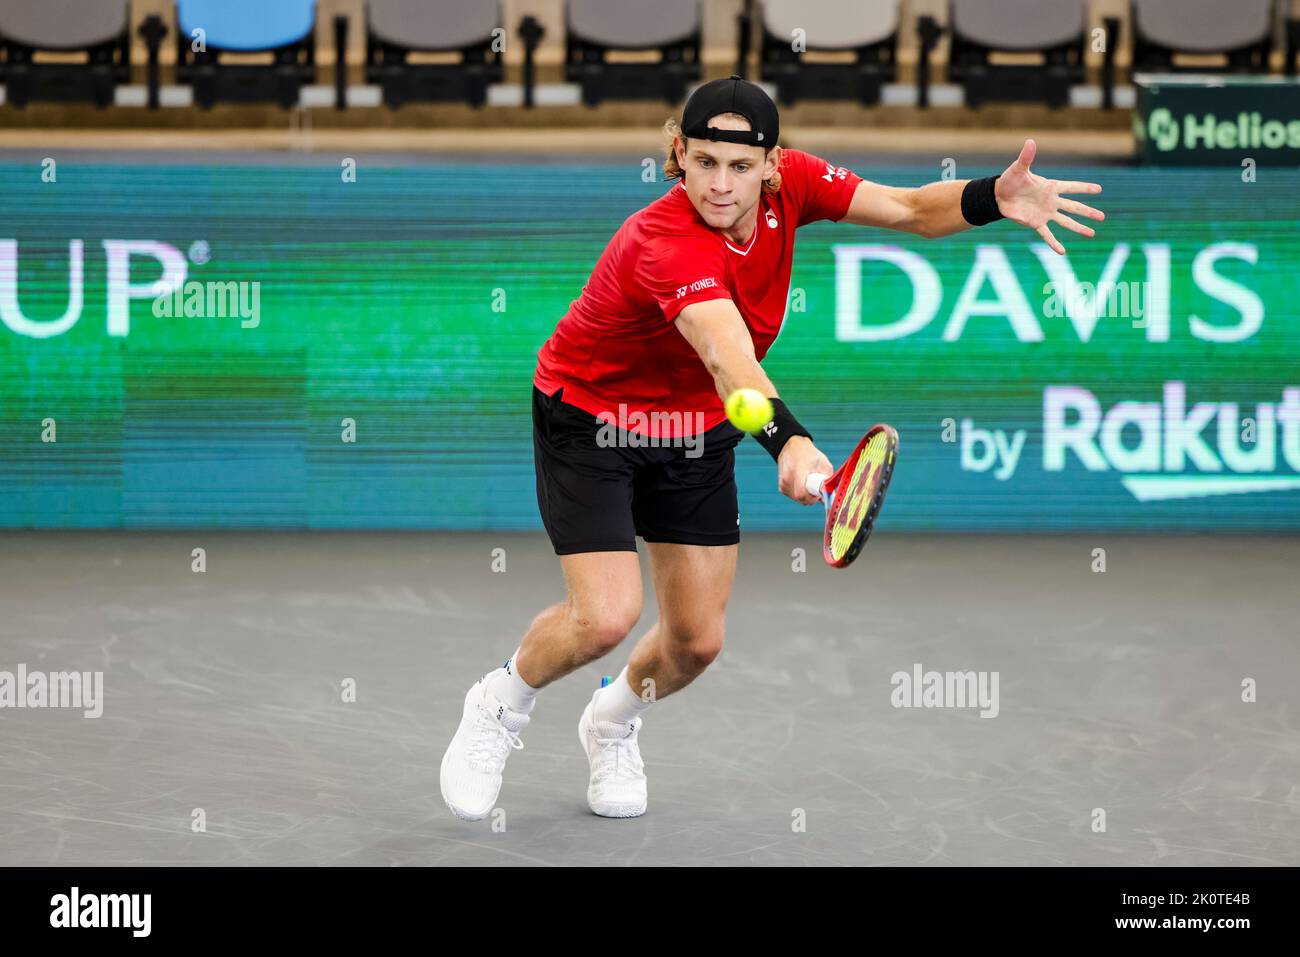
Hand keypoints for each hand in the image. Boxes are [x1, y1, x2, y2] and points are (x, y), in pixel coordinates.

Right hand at [777, 436, 833, 504]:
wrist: (791, 447)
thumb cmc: (808, 453)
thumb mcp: (822, 462)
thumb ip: (828, 478)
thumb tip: (831, 493)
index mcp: (798, 471)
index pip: (802, 494)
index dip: (812, 498)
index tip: (819, 494)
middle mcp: (788, 478)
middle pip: (801, 499)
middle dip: (811, 498)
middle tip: (817, 489)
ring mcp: (783, 483)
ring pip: (798, 499)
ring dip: (806, 496)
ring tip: (809, 483)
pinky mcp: (782, 487)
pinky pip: (794, 497)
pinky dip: (800, 494)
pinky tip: (803, 484)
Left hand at [995, 139, 1103, 254]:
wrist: (998, 196)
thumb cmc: (1010, 180)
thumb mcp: (1019, 168)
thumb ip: (1026, 157)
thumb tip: (1030, 141)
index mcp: (1050, 187)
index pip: (1071, 187)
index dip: (1084, 188)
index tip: (1099, 189)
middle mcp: (1051, 201)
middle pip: (1073, 207)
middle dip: (1088, 212)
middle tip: (1102, 217)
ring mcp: (1045, 213)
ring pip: (1065, 222)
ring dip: (1078, 228)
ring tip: (1092, 234)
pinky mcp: (1036, 223)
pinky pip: (1047, 235)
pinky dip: (1054, 243)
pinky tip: (1062, 252)